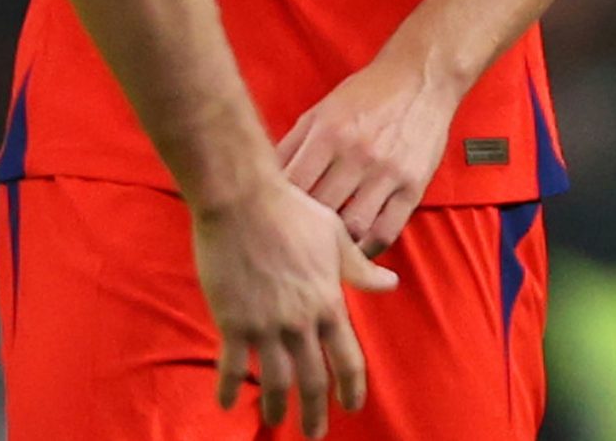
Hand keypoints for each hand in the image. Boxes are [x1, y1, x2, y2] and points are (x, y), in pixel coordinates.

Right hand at [193, 177, 396, 437]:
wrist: (242, 198)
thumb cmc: (290, 210)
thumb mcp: (334, 237)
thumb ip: (360, 268)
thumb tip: (391, 283)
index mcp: (328, 303)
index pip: (348, 359)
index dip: (351, 387)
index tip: (351, 405)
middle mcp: (301, 322)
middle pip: (313, 381)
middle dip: (315, 413)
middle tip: (314, 435)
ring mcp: (266, 324)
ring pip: (274, 381)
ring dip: (275, 408)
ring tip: (274, 423)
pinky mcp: (233, 320)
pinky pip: (231, 365)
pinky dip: (227, 388)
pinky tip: (224, 404)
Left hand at [278, 57, 457, 256]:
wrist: (420, 78)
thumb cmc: (366, 94)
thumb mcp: (322, 110)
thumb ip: (293, 143)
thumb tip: (263, 176)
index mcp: (329, 133)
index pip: (294, 183)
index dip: (280, 206)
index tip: (273, 218)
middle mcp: (358, 154)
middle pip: (322, 209)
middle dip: (306, 228)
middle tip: (296, 241)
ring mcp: (388, 173)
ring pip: (355, 226)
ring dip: (338, 243)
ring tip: (326, 249)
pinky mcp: (414, 187)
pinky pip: (388, 230)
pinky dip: (370, 247)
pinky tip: (359, 248)